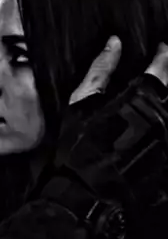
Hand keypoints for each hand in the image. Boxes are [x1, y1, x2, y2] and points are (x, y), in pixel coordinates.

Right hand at [44, 43, 167, 238]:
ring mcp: (167, 139)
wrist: (85, 196)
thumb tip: (114, 42)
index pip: (162, 66)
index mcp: (142, 98)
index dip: (163, 54)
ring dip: (166, 104)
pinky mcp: (165, 159)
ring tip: (156, 102)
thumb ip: (100, 71)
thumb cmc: (79, 148)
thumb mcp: (81, 104)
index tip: (162, 48)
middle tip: (160, 74)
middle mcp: (162, 117)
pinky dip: (165, 124)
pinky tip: (155, 128)